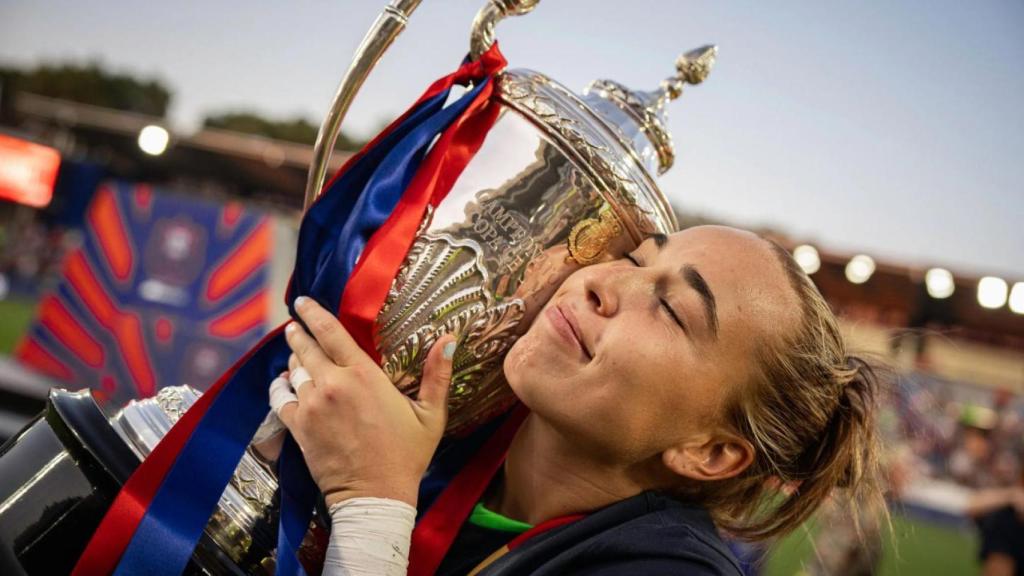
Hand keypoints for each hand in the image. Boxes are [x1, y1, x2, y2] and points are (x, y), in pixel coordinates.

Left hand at [276, 296, 455, 507]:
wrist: (375, 496)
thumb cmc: (406, 455)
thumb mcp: (431, 415)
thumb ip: (437, 374)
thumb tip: (449, 339)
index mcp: (363, 376)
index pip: (331, 333)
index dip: (314, 313)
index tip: (303, 302)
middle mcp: (332, 384)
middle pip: (306, 347)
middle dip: (298, 332)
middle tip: (294, 323)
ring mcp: (312, 406)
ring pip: (293, 371)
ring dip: (293, 360)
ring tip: (295, 355)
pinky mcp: (299, 427)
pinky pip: (280, 398)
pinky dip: (279, 387)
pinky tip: (282, 383)